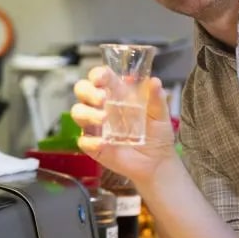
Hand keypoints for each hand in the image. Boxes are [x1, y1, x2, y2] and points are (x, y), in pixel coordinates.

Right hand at [71, 66, 177, 188]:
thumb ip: (156, 98)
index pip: (99, 77)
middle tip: (102, 99)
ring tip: (103, 119)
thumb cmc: (157, 134)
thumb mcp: (160, 114)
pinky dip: (91, 141)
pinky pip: (83, 141)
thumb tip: (154, 82)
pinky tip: (104, 143)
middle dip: (88, 91)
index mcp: (116, 94)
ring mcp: (95, 126)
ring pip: (78, 112)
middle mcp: (101, 107)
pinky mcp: (93, 145)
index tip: (101, 78)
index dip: (97, 74)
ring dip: (88, 113)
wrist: (157, 163)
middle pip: (82, 90)